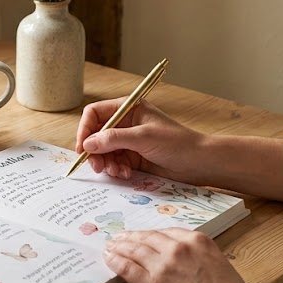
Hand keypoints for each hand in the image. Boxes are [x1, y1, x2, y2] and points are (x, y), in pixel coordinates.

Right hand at [75, 99, 206, 180]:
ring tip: (117, 172)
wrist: (199, 163)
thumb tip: (88, 144)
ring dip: (107, 163)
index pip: (95, 113)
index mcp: (128, 108)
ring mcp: (128, 141)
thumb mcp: (143, 137)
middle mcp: (125, 123)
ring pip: (104, 151)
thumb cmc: (177, 143)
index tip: (83, 147)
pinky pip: (114, 162)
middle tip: (98, 167)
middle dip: (95, 151)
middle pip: (96, 135)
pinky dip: (116, 170)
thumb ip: (114, 139)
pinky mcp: (133, 157)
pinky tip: (126, 174)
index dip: (85, 129)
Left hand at [103, 229, 261, 282]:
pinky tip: (109, 260)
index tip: (142, 236)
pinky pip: (128, 269)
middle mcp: (177, 248)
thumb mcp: (218, 263)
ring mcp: (162, 266)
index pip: (166, 233)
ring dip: (119, 247)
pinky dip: (116, 262)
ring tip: (110, 247)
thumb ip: (198, 255)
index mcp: (197, 240)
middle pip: (147, 238)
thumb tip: (183, 258)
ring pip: (134, 251)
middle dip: (131, 237)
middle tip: (119, 238)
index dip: (149, 235)